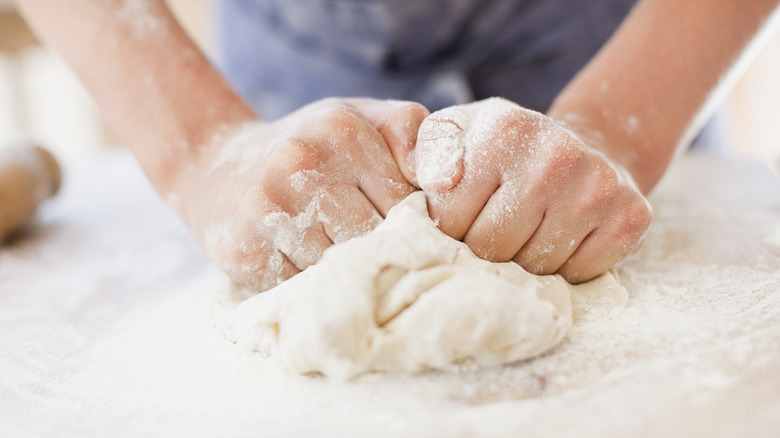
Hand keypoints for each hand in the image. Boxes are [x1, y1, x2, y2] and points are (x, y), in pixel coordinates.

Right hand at [173, 98, 427, 290]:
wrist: (214, 165)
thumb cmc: (307, 146)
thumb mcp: (358, 118)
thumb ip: (410, 131)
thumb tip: (444, 180)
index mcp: (342, 132)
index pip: (405, 204)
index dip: (413, 228)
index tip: (409, 237)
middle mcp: (301, 165)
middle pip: (373, 239)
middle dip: (381, 254)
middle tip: (381, 259)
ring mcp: (267, 210)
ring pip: (340, 269)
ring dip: (348, 274)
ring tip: (344, 263)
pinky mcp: (242, 251)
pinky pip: (302, 288)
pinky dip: (313, 287)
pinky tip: (307, 268)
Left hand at [412, 97, 651, 282]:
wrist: (584, 147)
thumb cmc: (505, 151)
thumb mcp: (458, 133)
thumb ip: (430, 151)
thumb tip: (431, 180)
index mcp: (504, 131)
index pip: (451, 220)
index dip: (448, 232)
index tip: (459, 222)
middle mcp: (555, 155)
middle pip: (492, 248)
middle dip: (482, 252)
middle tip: (491, 236)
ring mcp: (598, 187)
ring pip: (534, 268)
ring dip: (522, 264)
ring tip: (525, 236)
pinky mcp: (630, 218)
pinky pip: (577, 275)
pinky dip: (563, 271)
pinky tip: (560, 241)